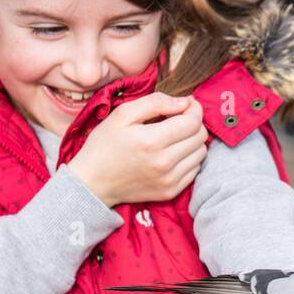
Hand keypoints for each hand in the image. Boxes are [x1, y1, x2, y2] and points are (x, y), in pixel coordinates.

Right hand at [66, 92, 207, 207]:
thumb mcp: (122, 115)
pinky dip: (189, 158)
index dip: (194, 108)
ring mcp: (169, 180)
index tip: (186, 104)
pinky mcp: (171, 192)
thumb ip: (155, 103)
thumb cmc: (104, 145)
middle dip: (194, 122)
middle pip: (200, 137)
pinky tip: (172, 153)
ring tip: (174, 136)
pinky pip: (194, 170)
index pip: (193, 121)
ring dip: (193, 141)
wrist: (92, 182)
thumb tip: (183, 102)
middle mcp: (165, 163)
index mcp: (152, 141)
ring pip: (201, 153)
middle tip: (178, 118)